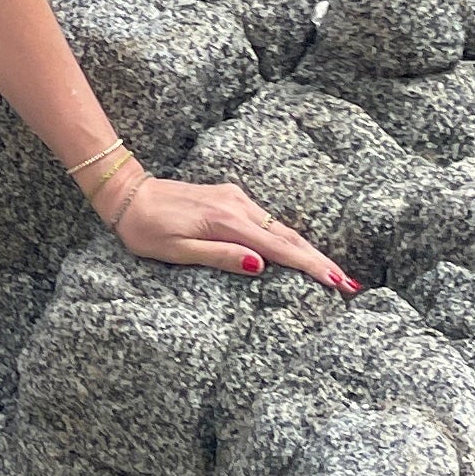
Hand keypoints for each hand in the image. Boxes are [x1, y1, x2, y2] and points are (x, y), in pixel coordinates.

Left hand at [108, 170, 359, 291]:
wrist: (126, 193)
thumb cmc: (146, 228)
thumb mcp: (177, 251)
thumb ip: (220, 257)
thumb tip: (261, 265)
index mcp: (225, 222)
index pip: (278, 249)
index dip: (310, 266)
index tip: (337, 281)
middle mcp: (236, 206)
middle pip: (286, 237)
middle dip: (318, 260)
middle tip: (348, 282)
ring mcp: (233, 198)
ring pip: (278, 228)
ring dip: (304, 249)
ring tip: (330, 272)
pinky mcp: (227, 197)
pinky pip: (264, 221)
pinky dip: (284, 237)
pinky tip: (295, 250)